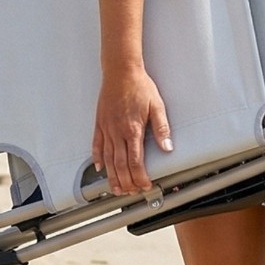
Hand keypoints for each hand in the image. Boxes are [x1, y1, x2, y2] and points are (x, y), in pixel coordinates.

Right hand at [92, 65, 171, 194]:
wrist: (121, 72)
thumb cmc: (140, 87)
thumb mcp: (157, 106)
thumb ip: (162, 128)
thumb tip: (167, 147)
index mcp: (133, 129)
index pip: (135, 161)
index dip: (140, 176)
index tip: (145, 185)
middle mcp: (117, 132)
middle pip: (120, 164)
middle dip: (126, 181)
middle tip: (131, 192)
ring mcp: (106, 128)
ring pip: (107, 159)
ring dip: (112, 176)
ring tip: (116, 188)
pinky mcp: (99, 123)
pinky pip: (96, 144)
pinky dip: (97, 158)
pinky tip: (99, 168)